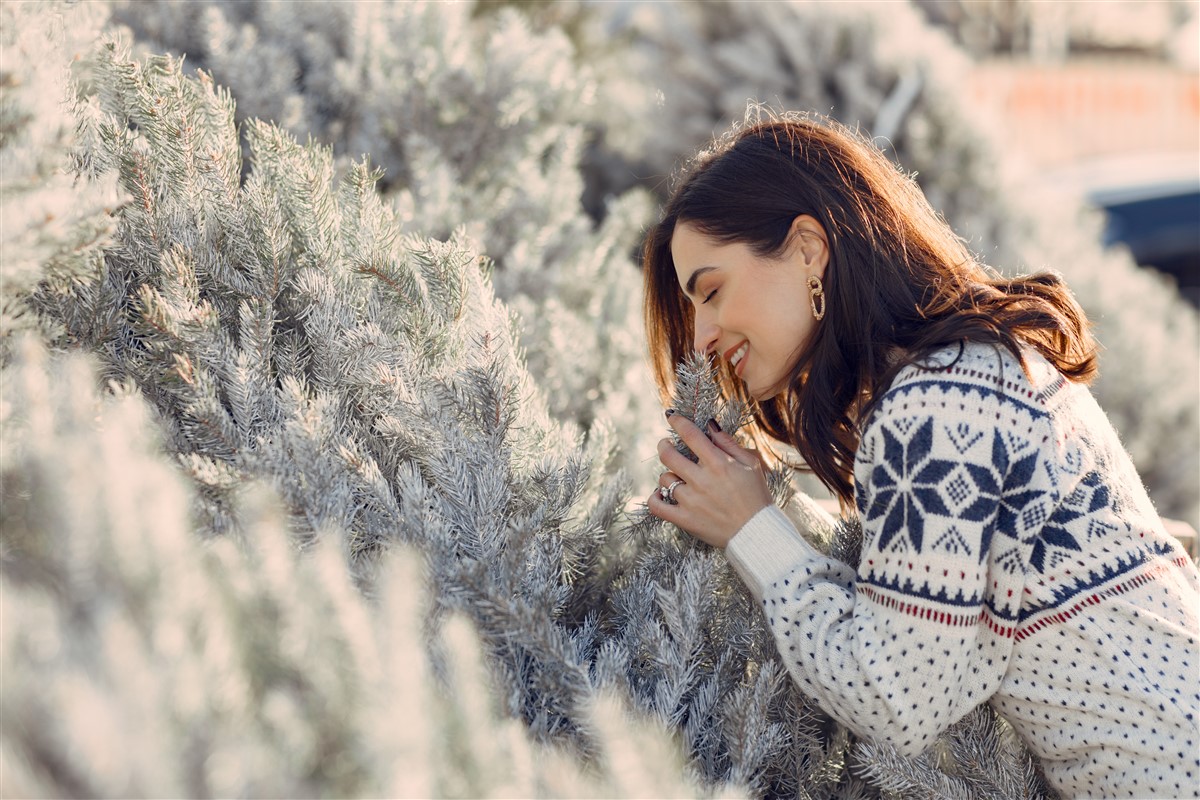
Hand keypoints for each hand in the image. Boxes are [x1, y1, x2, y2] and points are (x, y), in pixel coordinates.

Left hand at [648, 413, 772, 548]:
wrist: (756, 531)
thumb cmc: (756, 496)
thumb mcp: (750, 464)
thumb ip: (728, 443)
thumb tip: (710, 425)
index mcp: (717, 463)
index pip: (690, 434)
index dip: (677, 422)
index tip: (672, 417)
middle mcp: (701, 480)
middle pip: (667, 455)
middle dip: (663, 445)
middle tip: (666, 445)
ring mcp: (690, 500)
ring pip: (664, 479)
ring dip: (668, 475)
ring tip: (677, 477)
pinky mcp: (684, 519)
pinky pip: (657, 506)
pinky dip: (655, 498)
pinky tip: (661, 494)